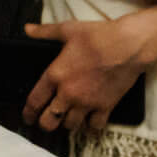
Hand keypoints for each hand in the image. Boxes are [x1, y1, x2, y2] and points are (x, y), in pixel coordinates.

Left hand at [21, 16, 155, 132]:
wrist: (129, 45)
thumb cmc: (99, 36)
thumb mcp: (67, 30)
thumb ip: (45, 32)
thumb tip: (28, 29)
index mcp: (55, 75)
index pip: (34, 101)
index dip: (28, 113)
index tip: (27, 118)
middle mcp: (69, 93)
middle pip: (50, 121)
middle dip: (45, 124)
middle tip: (45, 123)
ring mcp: (88, 102)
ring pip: (71, 125)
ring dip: (67, 124)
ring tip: (67, 120)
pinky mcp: (106, 106)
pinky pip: (95, 126)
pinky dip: (91, 128)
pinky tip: (89, 124)